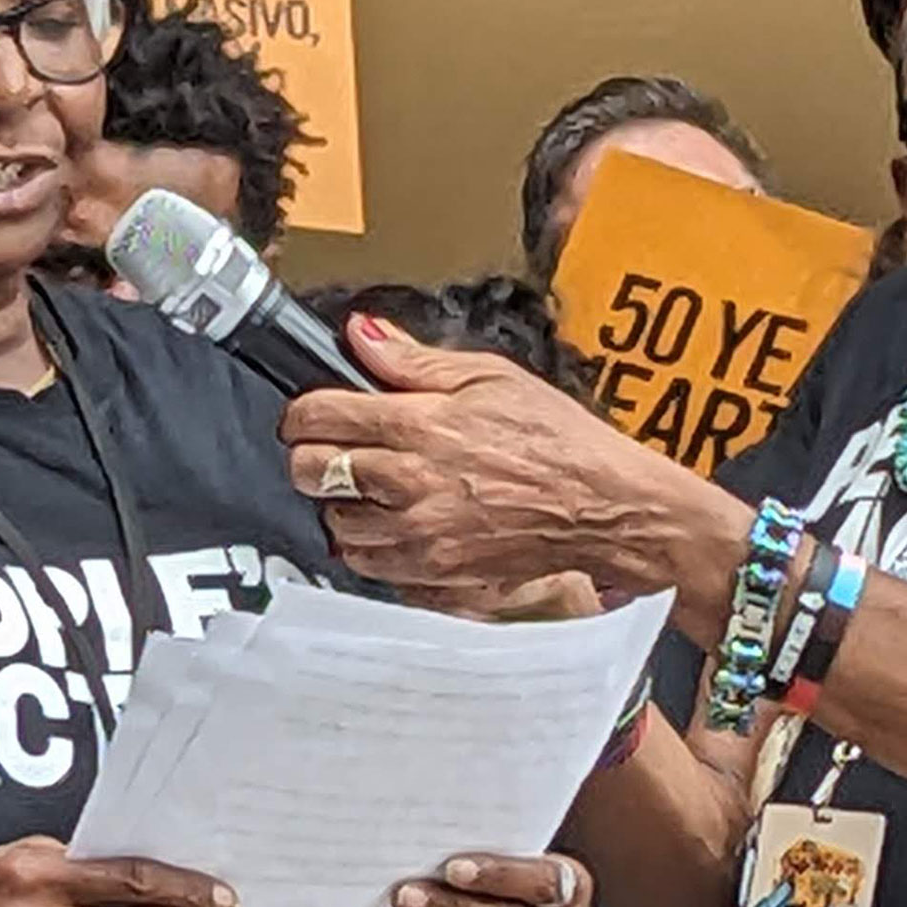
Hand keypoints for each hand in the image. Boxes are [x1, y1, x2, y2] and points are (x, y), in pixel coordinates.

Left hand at [285, 320, 703, 609]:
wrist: (603, 507)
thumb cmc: (558, 441)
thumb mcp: (492, 377)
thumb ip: (415, 360)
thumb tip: (362, 334)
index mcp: (420, 424)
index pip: (319, 416)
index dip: (302, 411)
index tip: (309, 413)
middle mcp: (409, 482)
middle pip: (310, 471)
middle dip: (311, 455)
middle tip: (332, 449)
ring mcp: (417, 533)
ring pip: (332, 522)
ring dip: (339, 504)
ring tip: (368, 489)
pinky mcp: (432, 573)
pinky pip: (367, 564)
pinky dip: (366, 545)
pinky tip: (390, 524)